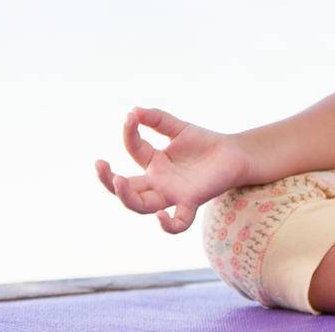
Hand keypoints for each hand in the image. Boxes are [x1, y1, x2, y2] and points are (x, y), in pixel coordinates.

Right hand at [94, 106, 251, 233]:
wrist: (234, 153)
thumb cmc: (205, 144)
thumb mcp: (179, 128)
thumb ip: (158, 119)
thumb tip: (133, 110)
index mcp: (154, 163)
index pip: (134, 150)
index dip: (130, 133)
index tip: (130, 117)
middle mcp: (159, 182)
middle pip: (126, 189)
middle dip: (108, 180)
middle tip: (100, 164)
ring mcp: (173, 194)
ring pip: (142, 206)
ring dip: (127, 197)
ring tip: (119, 180)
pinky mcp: (193, 200)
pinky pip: (179, 222)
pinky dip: (168, 224)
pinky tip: (161, 214)